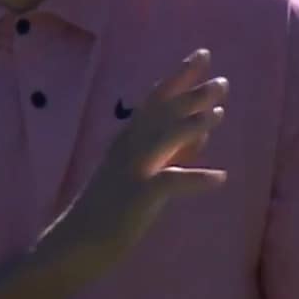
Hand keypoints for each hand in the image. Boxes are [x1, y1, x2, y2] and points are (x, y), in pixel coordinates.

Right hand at [40, 49, 228, 274]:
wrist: (76, 244)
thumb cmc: (110, 209)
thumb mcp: (142, 170)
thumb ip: (170, 150)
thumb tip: (202, 131)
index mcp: (129, 140)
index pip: (157, 99)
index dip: (180, 75)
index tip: (203, 54)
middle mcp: (128, 148)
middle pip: (162, 111)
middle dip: (192, 93)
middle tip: (223, 81)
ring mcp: (131, 171)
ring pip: (164, 138)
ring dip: (193, 124)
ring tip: (221, 112)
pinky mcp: (136, 197)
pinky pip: (169, 184)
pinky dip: (196, 179)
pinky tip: (220, 178)